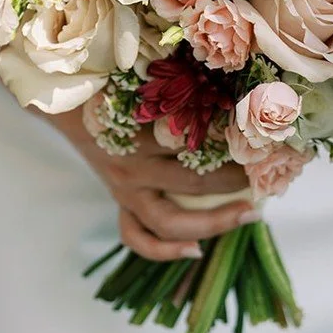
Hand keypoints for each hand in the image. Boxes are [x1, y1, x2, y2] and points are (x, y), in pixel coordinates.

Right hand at [48, 103, 259, 261]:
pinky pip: (138, 238)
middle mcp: (133, 167)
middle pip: (191, 183)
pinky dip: (165, 251)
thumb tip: (234, 88)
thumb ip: (179, 87)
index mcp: (139, 132)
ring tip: (247, 215)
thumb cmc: (114, 87)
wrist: (68, 105)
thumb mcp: (144, 80)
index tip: (263, 143)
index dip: (233, 145)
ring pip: (170, 222)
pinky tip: (196, 251)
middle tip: (264, 179)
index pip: (195, 142)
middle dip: (234, 182)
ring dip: (213, 222)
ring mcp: (125, 191)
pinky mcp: (121, 204)